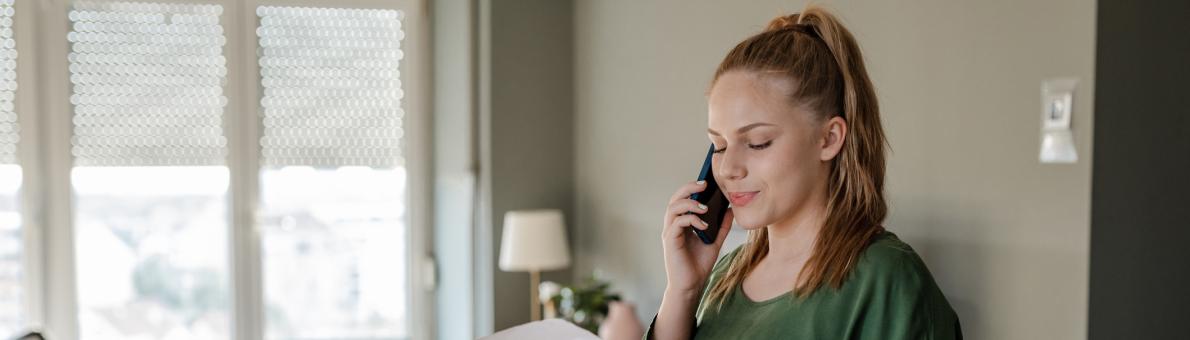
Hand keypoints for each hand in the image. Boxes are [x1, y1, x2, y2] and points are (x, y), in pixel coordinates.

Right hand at [660, 180, 734, 294]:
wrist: (691, 285)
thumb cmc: (699, 265)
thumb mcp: (715, 241)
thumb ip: (721, 226)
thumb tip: (730, 210)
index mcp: (681, 223)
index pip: (683, 199)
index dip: (692, 189)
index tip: (707, 183)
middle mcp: (673, 225)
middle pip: (675, 198)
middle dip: (689, 189)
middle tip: (704, 185)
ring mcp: (670, 232)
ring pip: (673, 207)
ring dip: (690, 204)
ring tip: (705, 208)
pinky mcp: (670, 241)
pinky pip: (677, 223)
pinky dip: (691, 220)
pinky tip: (704, 225)